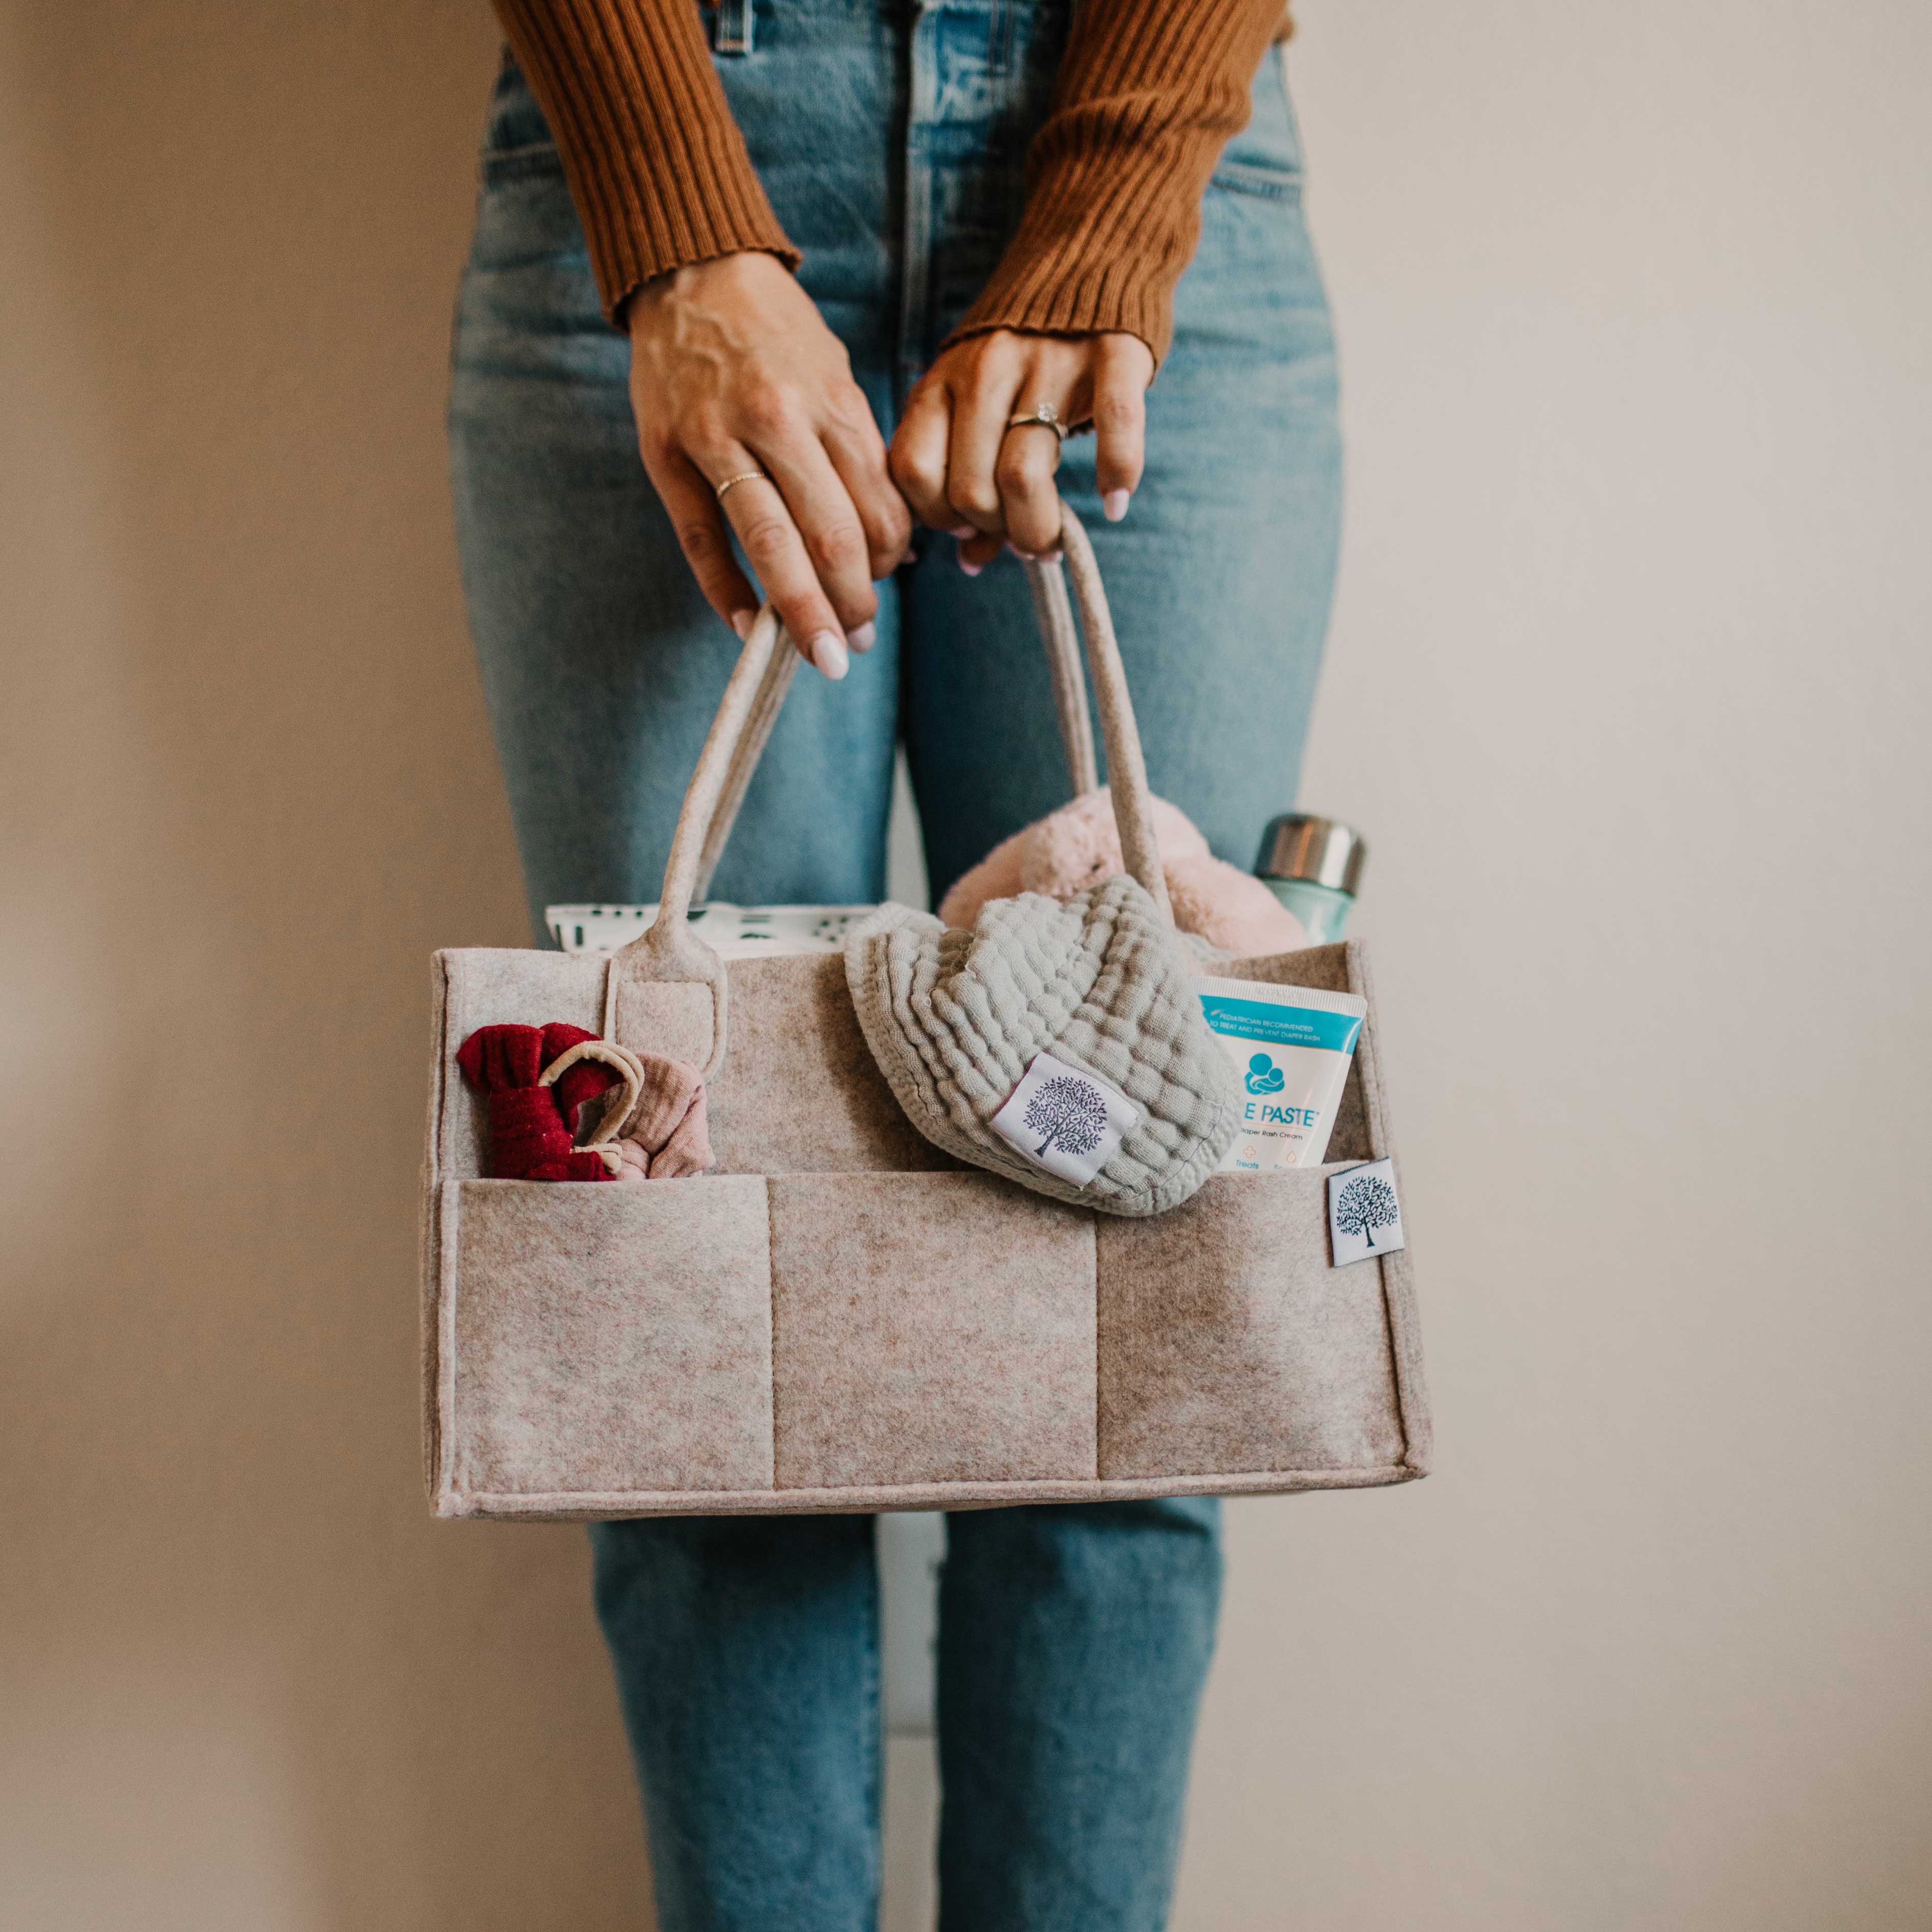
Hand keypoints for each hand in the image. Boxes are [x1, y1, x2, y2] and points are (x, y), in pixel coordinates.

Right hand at [626, 251, 911, 677]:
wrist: (691, 270)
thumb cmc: (776, 334)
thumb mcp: (835, 375)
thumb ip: (855, 452)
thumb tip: (882, 540)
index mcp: (831, 403)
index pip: (878, 507)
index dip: (891, 559)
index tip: (888, 580)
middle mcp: (779, 421)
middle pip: (831, 535)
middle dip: (853, 603)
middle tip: (856, 643)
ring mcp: (718, 437)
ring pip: (771, 544)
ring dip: (802, 612)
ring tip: (822, 654)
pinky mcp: (667, 452)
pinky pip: (701, 539)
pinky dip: (725, 590)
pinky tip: (746, 627)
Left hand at [889, 330, 1153, 569]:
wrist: (1088, 258)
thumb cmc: (1021, 357)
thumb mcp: (972, 404)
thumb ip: (962, 476)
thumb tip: (970, 562)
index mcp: (941, 383)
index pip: (916, 474)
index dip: (941, 517)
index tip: (971, 526)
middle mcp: (986, 371)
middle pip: (972, 489)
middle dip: (998, 532)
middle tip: (1024, 536)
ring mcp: (1048, 361)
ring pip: (1025, 475)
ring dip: (1040, 527)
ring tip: (1055, 540)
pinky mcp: (1113, 353)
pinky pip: (1112, 427)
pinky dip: (1116, 475)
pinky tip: (1114, 504)